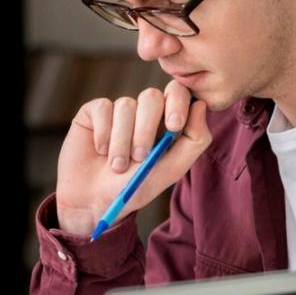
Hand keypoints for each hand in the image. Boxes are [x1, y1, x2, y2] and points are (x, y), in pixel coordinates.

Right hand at [55, 80, 209, 235]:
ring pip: (125, 105)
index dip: (178, 102)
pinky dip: (103, 134)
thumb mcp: (171, 169)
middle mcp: (144, 111)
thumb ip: (194, 140)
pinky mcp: (94, 111)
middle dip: (146, 129)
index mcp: (166, 121)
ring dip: (122, 141)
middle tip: (140, 156)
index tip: (174, 126)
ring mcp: (119, 110)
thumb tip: (200, 104)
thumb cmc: (136, 186)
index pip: (178, 93)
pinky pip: (103, 108)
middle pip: (151, 97)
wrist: (96, 201)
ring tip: (117, 166)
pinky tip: (100, 151)